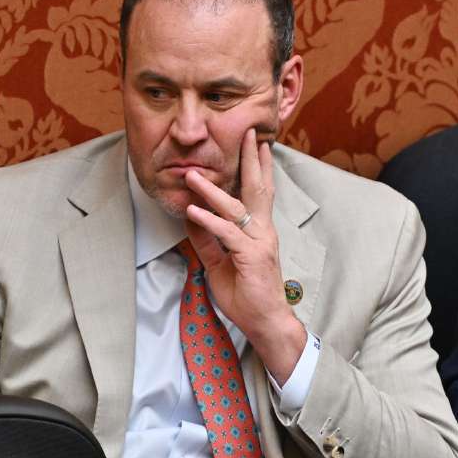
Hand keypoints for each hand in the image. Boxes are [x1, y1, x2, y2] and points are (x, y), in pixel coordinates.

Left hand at [183, 129, 305, 382]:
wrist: (266, 322)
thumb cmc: (247, 296)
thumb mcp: (219, 265)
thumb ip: (207, 241)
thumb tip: (191, 218)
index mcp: (259, 231)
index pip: (258, 193)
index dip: (257, 168)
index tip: (256, 145)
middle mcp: (263, 231)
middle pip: (258, 188)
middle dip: (251, 160)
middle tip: (248, 134)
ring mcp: (259, 242)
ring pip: (236, 208)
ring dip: (211, 190)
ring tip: (191, 174)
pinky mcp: (251, 256)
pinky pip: (227, 234)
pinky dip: (209, 221)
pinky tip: (193, 210)